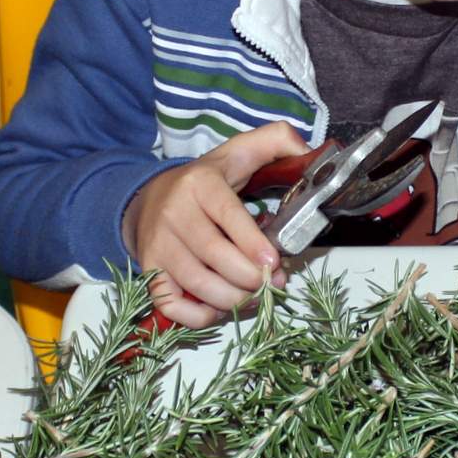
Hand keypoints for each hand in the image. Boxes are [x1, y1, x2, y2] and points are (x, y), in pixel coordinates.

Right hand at [122, 122, 309, 327]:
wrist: (148, 198)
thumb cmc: (205, 181)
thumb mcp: (239, 152)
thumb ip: (275, 141)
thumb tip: (309, 150)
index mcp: (200, 183)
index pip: (227, 215)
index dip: (252, 242)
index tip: (274, 261)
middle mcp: (174, 213)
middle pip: (215, 255)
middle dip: (251, 277)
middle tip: (273, 282)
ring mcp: (158, 244)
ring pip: (197, 283)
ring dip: (234, 299)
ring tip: (255, 296)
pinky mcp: (149, 271)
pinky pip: (171, 305)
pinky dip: (200, 316)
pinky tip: (221, 307)